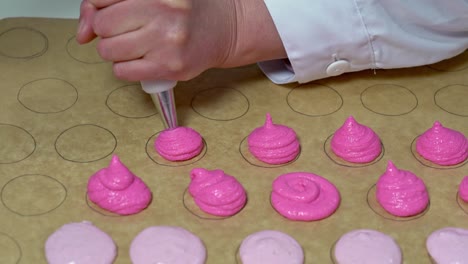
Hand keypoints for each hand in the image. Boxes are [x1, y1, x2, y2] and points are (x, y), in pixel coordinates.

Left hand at [77, 0, 285, 80]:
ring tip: (138, 44)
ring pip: (109, 51)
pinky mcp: (170, 67)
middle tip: (130, 29)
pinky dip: (126, 68)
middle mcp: (162, 11)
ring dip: (117, 50)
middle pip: (102, 25)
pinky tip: (143, 59)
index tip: (112, 11)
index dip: (100, 6)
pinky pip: (123, 72)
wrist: (224, 29)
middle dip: (109, 30)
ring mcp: (167, 41)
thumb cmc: (186, 11)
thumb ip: (108, 4)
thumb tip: (82, 33)